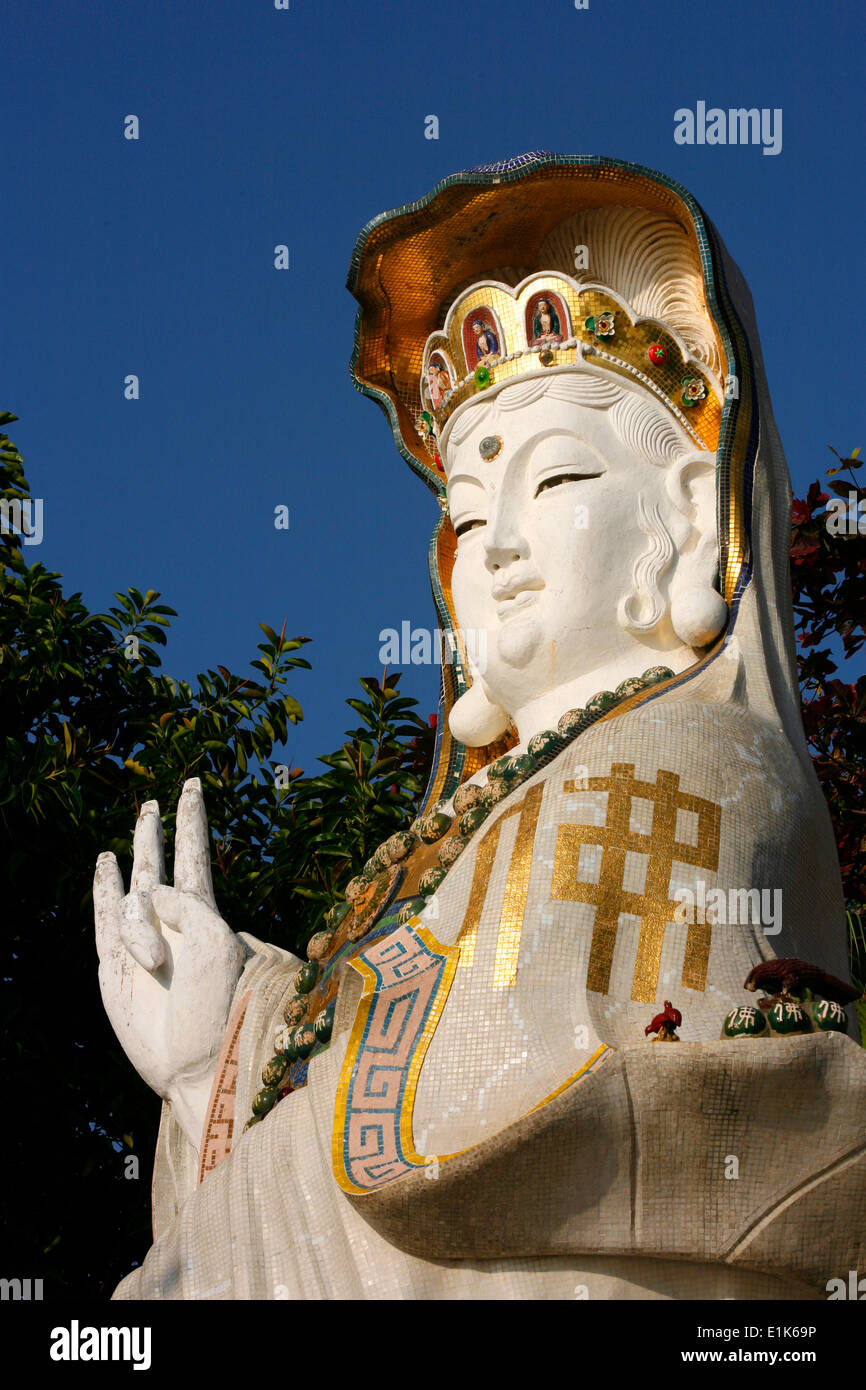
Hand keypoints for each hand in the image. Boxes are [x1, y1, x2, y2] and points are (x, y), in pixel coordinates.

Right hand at [94, 778, 244, 1152]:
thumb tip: (149, 896)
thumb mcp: (214, 938)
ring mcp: (142, 940)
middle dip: (158, 832)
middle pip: (160, 862)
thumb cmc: (221, 1002)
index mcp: (206, 912)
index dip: (192, 819)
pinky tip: (105, 862)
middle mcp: (173, 921)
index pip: (194, 853)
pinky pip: (104, 917)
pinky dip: (103, 887)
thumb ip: (183, 904)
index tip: (193, 785)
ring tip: (154, 947)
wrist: (199, 1059)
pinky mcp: (113, 964)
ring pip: (131, 895)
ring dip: (140, 911)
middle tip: (154, 803)